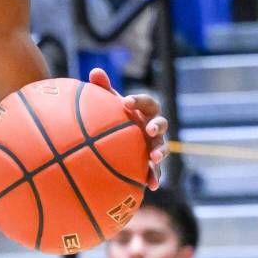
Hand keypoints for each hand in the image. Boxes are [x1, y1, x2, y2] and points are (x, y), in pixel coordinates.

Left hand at [88, 68, 167, 189]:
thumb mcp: (108, 103)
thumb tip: (95, 71)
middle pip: (162, 124)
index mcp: (144, 111)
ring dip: (160, 153)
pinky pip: (156, 171)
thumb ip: (103, 88)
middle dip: (158, 126)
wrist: (118, 139)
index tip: (126, 102)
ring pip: (163, 148)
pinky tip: (150, 186)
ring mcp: (155, 145)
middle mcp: (153, 127)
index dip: (138, 101)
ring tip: (154, 159)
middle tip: (149, 130)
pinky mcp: (151, 163)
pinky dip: (155, 177)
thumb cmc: (114, 116)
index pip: (147, 102)